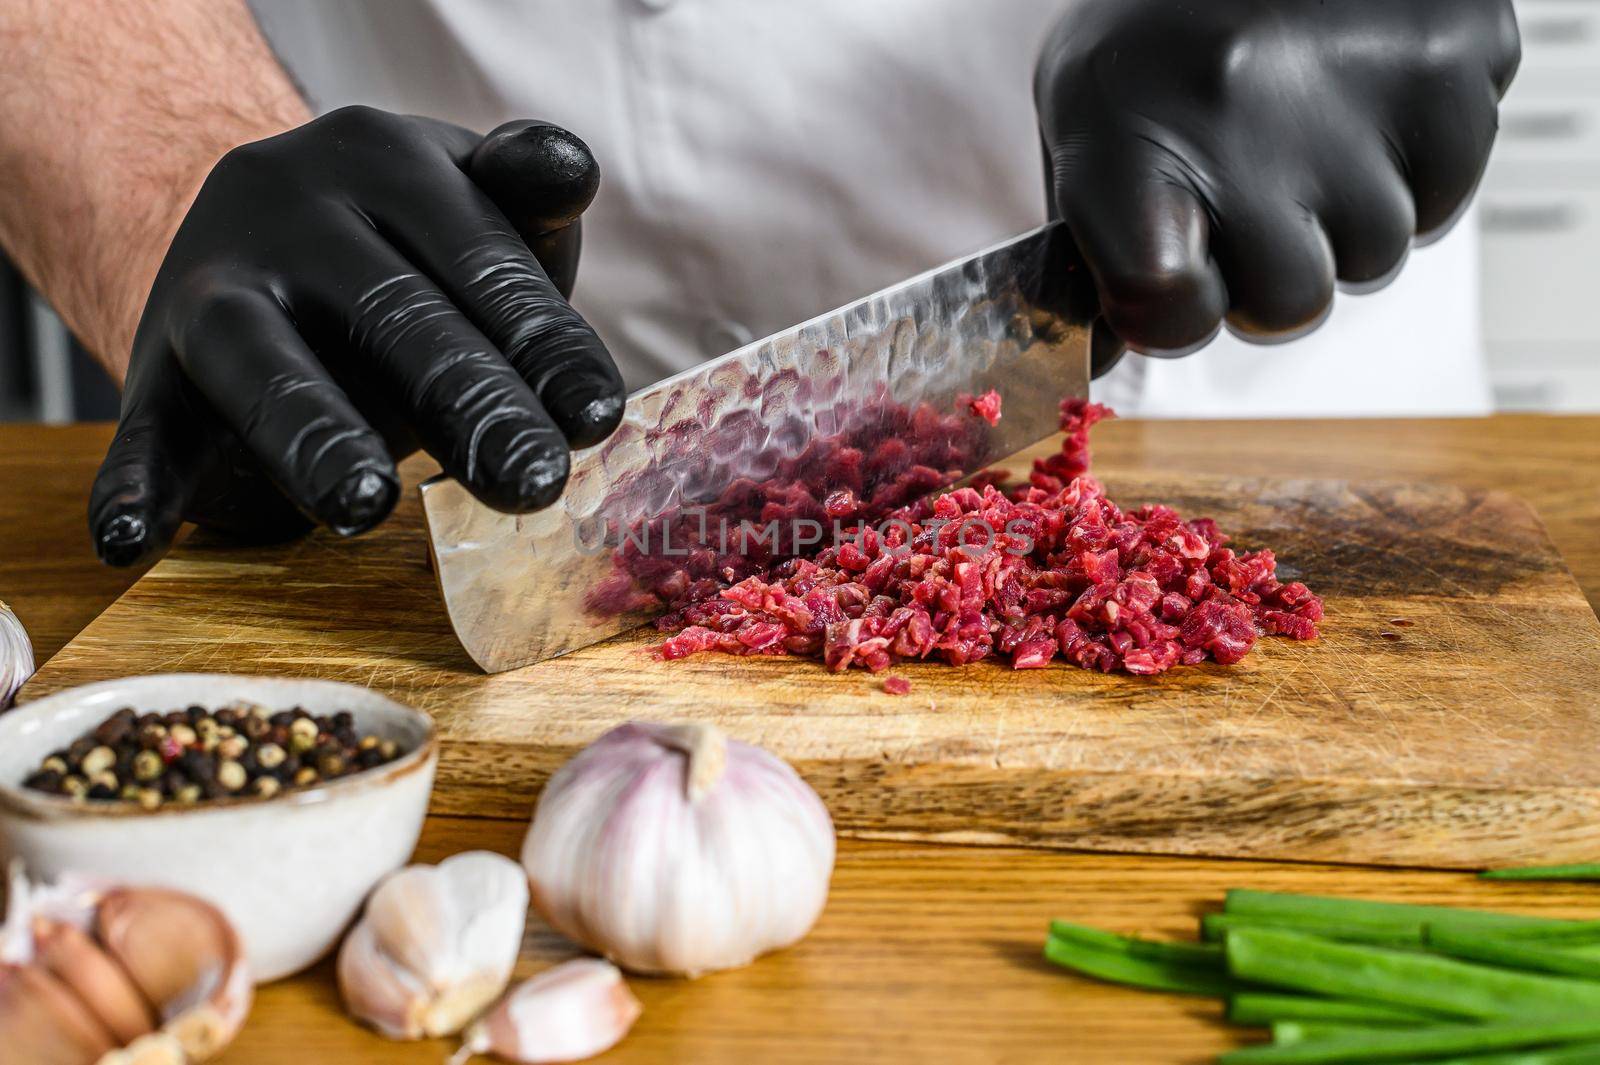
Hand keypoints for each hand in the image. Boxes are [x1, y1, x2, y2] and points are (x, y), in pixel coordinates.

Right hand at [89, 107, 623, 565]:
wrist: (254, 246)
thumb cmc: (408, 251)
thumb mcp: (474, 213)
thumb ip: (526, 198)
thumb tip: (574, 168)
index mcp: (385, 160)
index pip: (482, 259)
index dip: (545, 342)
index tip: (598, 419)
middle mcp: (287, 208)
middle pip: (389, 313)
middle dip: (469, 404)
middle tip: (533, 481)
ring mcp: (210, 287)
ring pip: (260, 362)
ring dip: (313, 436)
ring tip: (365, 505)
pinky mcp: (153, 372)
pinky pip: (141, 432)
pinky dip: (130, 487)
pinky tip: (131, 540)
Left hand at [1035, 0, 1520, 374]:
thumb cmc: (1163, 33)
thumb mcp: (1089, 124)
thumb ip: (1097, 247)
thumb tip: (1097, 364)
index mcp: (1130, 138)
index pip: (1167, 305)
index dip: (1176, 312)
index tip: (1174, 279)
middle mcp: (1239, 116)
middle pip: (1291, 304)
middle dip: (1274, 267)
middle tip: (1252, 183)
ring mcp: (1354, 90)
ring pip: (1378, 254)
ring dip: (1345, 214)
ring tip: (1305, 125)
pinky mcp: (1454, 59)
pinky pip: (1449, 193)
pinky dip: (1415, 167)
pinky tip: (1363, 100)